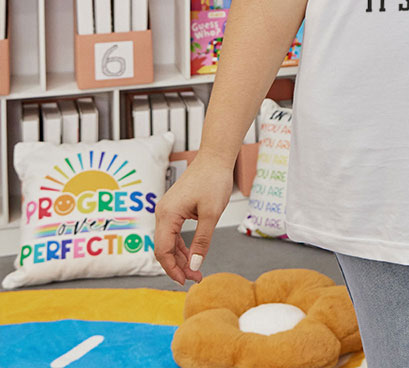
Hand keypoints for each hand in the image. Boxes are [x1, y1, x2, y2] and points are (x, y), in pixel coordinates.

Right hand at [153, 156, 233, 285]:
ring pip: (168, 241)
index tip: (187, 281)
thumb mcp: (212, 214)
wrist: (216, 158)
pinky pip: (174, 232)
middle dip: (178, 266)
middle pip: (164, 248)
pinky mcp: (174, 208)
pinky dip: (182, 245)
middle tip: (196, 277)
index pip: (163, 250)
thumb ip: (202, 241)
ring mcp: (167, 210)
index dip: (173, 269)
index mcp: (167, 215)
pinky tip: (192, 255)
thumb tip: (194, 265)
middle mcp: (162, 213)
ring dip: (181, 257)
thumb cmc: (214, 180)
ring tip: (195, 270)